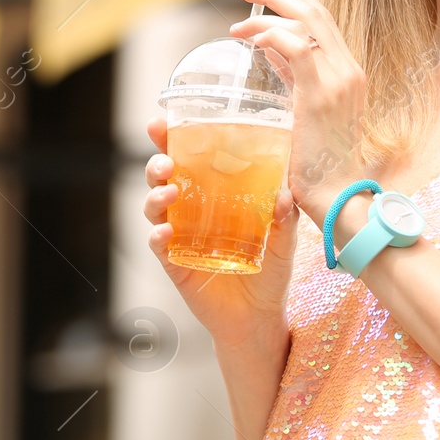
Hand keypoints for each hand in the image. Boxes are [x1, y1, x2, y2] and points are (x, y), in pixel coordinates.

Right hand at [142, 115, 297, 360]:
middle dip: (157, 164)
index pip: (189, 160)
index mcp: (215, 195)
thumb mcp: (284, 240)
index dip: (171, 139)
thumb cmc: (270, 272)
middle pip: (163, 178)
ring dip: (156, 195)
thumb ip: (285, 218)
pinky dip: (157, 235)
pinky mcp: (175, 264)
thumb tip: (284, 194)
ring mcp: (180, 237)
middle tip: (166, 162)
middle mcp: (192, 211)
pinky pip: (159, 246)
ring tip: (170, 191)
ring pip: (155, 207)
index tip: (161, 122)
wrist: (260, 317)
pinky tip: (165, 230)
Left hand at [228, 0, 369, 223]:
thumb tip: (269, 46)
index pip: (324, 21)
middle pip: (316, 14)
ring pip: (306, 24)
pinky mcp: (321, 95)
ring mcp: (339, 81)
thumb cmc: (319, 161)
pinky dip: (274, 36)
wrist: (335, 193)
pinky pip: (297, 49)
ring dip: (271, 9)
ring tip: (243, 4)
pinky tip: (253, 38)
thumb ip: (293, 75)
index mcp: (349, 72)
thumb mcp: (306, 107)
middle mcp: (349, 70)